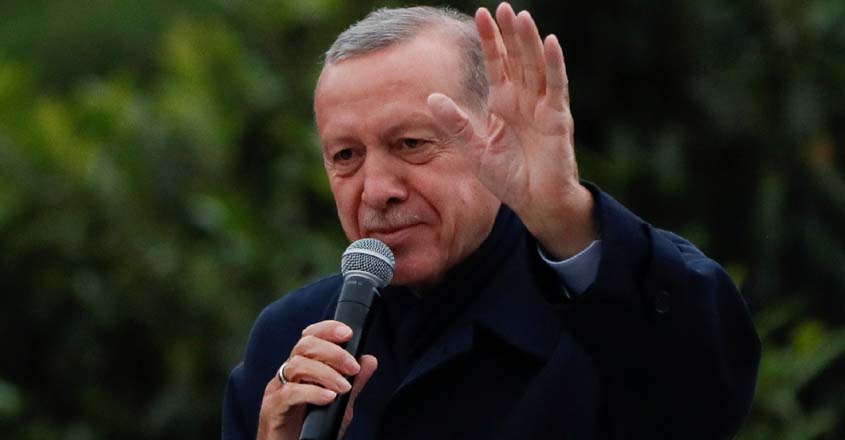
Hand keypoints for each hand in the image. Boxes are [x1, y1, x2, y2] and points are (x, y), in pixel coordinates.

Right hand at [257, 320, 377, 439]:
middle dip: (333, 352)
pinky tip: (329, 398)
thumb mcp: (340, 405)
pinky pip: (290, 393)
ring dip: (326, 373)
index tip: (348, 333)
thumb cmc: (310, 429)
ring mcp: (277, 390)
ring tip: (344, 388)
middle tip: (353, 368)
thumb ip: (354, 384)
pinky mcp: (273, 408)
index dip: (326, 329)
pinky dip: (312, 392)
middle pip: (304, 346)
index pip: (310, 337)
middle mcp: (287, 374)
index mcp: (302, 368)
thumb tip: (369, 360)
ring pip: (297, 365)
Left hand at [428, 2, 595, 258]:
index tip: (480, 14)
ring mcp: (542, 107)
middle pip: (517, 58)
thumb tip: (431, 98)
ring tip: (522, 17)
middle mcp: (523, 100)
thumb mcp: (474, 150)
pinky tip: (550, 43)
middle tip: (503, 6)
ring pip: (536, 66)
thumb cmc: (508, 178)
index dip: (489, 40)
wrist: (535, 203)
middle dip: (509, 33)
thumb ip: (456, 124)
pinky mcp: (558, 118)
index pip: (496, 64)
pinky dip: (554, 65)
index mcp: (503, 103)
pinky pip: (556, 87)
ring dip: (530, 42)